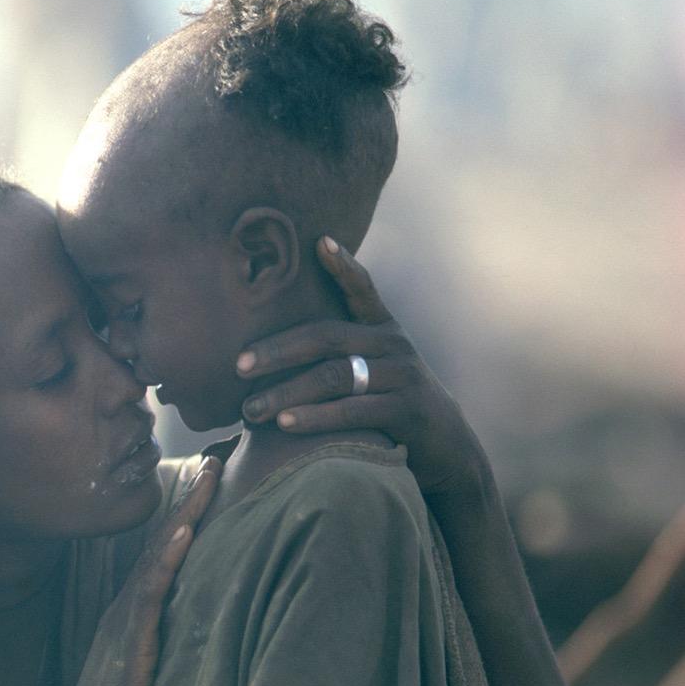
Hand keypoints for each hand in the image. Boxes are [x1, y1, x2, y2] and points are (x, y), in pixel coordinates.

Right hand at [18, 456, 222, 685]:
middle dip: (193, 496)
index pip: (167, 550)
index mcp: (134, 609)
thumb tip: (193, 621)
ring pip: (159, 554)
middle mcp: (128, 604)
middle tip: (220, 455)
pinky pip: (150, 592)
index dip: (190, 513)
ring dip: (186, 511)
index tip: (214, 477)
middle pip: (164, 539)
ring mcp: (126, 619)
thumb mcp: (144, 667)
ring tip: (210, 474)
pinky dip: (167, 558)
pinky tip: (184, 531)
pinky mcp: (129, 641)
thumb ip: (162, 639)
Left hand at [234, 235, 486, 495]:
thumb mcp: (372, 368)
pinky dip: (315, 416)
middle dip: (278, 350)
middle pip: (328, 337)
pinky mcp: (408, 409)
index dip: (342, 265)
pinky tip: (286, 423)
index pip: (362, 288)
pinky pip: (353, 410)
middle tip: (238, 366)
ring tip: (250, 409)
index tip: (320, 240)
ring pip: (335, 376)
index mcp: (382, 328)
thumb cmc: (388, 403)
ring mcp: (404, 375)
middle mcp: (394, 344)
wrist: (446, 445)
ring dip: (286, 392)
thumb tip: (268, 352)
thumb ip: (339, 353)